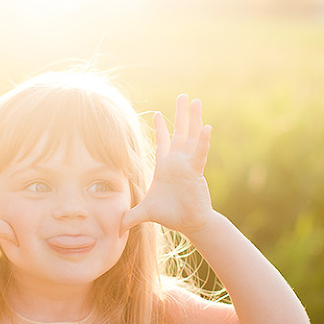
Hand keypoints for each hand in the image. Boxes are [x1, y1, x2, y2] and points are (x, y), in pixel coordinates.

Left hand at [121, 94, 215, 234]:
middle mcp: (177, 162)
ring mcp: (187, 164)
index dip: (160, 128)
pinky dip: (203, 141)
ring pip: (191, 137)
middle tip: (183, 96)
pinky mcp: (195, 171)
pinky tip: (207, 128)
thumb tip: (116, 228)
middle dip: (181, 114)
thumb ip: (130, 217)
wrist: (189, 223)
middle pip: (180, 132)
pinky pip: (200, 154)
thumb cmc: (170, 215)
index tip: (156, 113)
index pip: (163, 142)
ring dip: (194, 119)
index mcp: (165, 167)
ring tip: (196, 101)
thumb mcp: (145, 213)